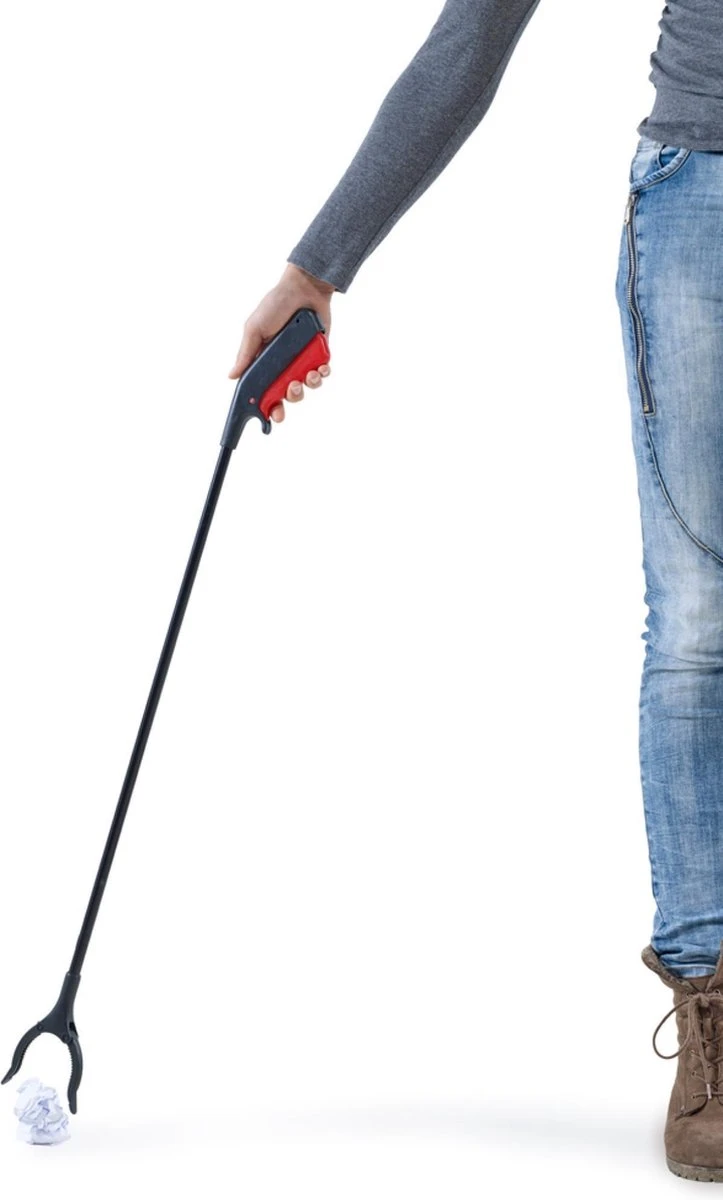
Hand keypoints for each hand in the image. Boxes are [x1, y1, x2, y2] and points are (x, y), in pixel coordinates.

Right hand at [228, 263, 333, 422]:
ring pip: (305, 387)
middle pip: (285, 395)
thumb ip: (246, 354)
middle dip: (287, 401)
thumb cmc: (275, 305)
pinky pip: (322, 373)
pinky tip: (321, 367)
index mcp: (264, 361)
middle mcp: (283, 364)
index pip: (263, 389)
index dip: (264, 405)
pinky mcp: (319, 355)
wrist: (304, 288)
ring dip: (306, 386)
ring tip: (307, 376)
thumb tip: (231, 376)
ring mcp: (302, 360)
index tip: (267, 416)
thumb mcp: (254, 329)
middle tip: (287, 398)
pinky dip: (322, 374)